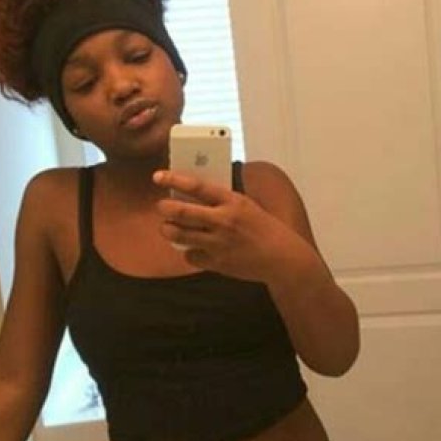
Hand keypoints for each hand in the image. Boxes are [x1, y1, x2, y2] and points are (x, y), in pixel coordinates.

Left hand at [153, 169, 309, 282]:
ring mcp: (219, 243)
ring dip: (167, 230)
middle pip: (181, 212)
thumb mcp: (247, 206)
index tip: (158, 176)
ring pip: (178, 235)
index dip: (174, 179)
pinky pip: (190, 256)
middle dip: (164, 208)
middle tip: (161, 206)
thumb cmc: (264, 228)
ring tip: (167, 227)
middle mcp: (223, 221)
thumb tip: (192, 195)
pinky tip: (193, 248)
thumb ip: (222, 201)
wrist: (281, 258)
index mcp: (233, 202)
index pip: (197, 186)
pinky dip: (188, 252)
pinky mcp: (217, 263)